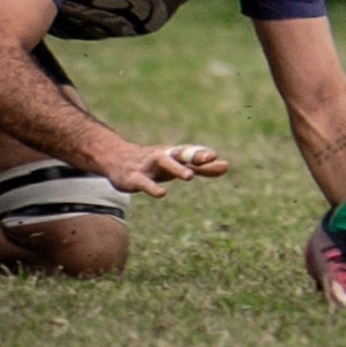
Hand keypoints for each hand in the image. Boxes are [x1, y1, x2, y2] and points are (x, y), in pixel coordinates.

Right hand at [98, 141, 229, 196]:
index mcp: (175, 153)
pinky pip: (144, 181)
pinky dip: (153, 186)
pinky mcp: (133, 177)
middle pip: (180, 153)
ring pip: (163, 161)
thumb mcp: (178, 164)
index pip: (190, 152)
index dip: (202, 154)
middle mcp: (163, 155)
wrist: (118, 158)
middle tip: (210, 158)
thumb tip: (227, 166)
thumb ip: (202, 167)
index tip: (215, 157)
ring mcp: (148, 165)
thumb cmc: (155, 163)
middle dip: (194, 155)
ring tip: (190, 176)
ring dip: (176, 167)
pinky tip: (162, 194)